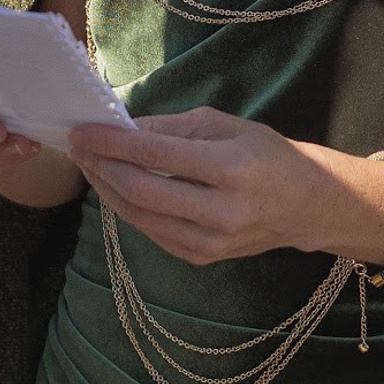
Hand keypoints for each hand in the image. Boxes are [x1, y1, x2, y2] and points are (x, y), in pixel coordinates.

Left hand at [66, 109, 383, 269]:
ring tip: (88, 165)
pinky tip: (114, 188)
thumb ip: (173, 128)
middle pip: (140, 192)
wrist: (306, 206)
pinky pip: (153, 233)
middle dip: (101, 167)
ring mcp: (211, 242)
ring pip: (140, 218)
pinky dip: (128, 209)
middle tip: (77, 146)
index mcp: (230, 169)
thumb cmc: (268, 155)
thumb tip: (123, 128)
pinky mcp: (203, 259)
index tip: (82, 130)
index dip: (111, 143)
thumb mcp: (226, 125)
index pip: (155, 156)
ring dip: (107, 190)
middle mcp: (220, 212)